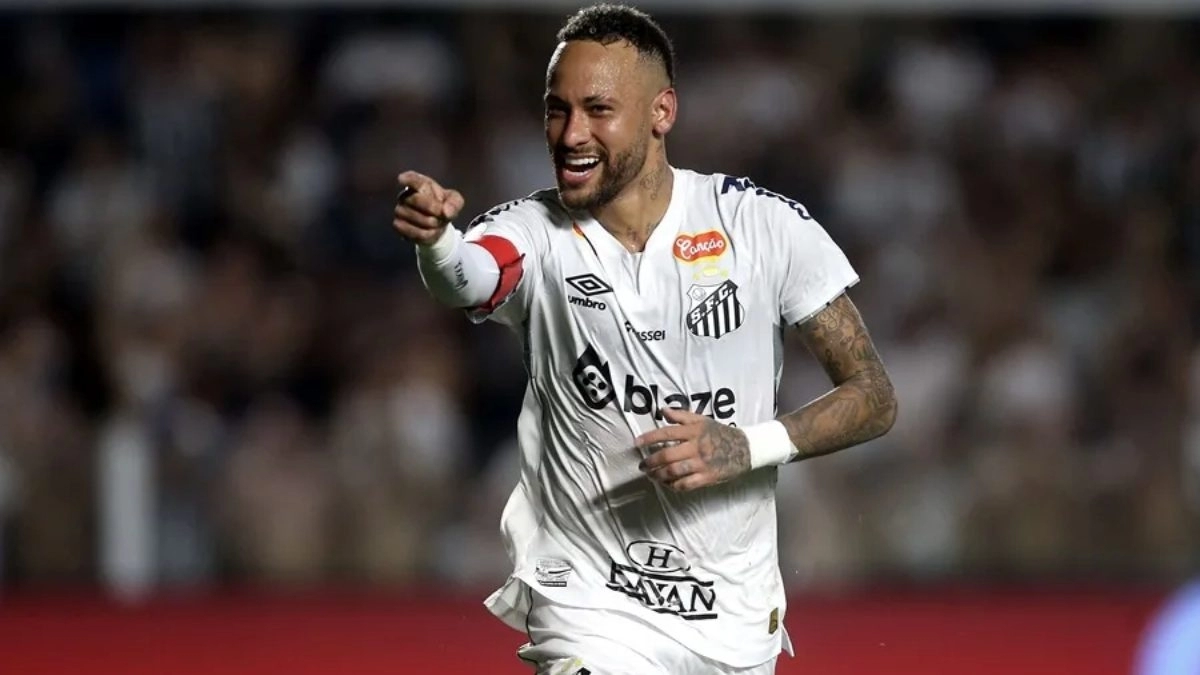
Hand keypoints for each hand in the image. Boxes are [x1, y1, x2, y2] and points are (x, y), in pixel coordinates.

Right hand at [391, 170, 465, 245]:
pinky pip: (412, 231)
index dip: (407, 178)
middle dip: (434, 209)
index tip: (401, 179)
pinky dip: (425, 235)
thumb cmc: (444, 207)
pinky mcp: (398, 224)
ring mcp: (400, 209)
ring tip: (436, 223)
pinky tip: (429, 231)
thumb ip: (454, 203)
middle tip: (441, 214)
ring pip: (415, 217)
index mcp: (421, 184)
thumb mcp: (455, 201)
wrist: (438, 224)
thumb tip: (446, 212)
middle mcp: (406, 195)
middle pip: (416, 199)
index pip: (412, 179)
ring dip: (432, 224)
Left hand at [635, 408, 750, 491]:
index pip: (667, 433)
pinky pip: (686, 484)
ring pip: (674, 472)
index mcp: (694, 431)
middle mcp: (696, 447)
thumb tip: (662, 410)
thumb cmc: (719, 433)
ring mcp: (701, 463)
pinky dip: (674, 485)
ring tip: (651, 476)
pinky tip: (667, 484)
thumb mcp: (701, 420)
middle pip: (667, 455)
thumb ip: (681, 415)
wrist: (744, 448)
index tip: (636, 443)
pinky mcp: (707, 477)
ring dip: (659, 475)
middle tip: (642, 465)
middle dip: (650, 461)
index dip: (649, 438)